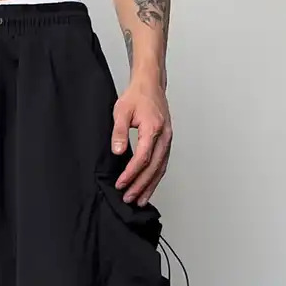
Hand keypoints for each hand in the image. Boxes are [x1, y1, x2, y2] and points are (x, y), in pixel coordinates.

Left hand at [111, 78, 172, 206]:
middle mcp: (164, 136)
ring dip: (150, 186)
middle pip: (154, 167)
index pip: (143, 157)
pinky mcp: (166, 142)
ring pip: (160, 168)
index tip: (120, 183)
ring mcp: (167, 140)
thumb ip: (119, 131)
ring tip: (140, 200)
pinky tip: (148, 187)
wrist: (150, 84)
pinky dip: (155, 177)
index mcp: (153, 128)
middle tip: (129, 198)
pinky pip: (162, 164)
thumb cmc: (136, 96)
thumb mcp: (121, 110)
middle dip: (141, 185)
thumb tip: (118, 151)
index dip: (131, 173)